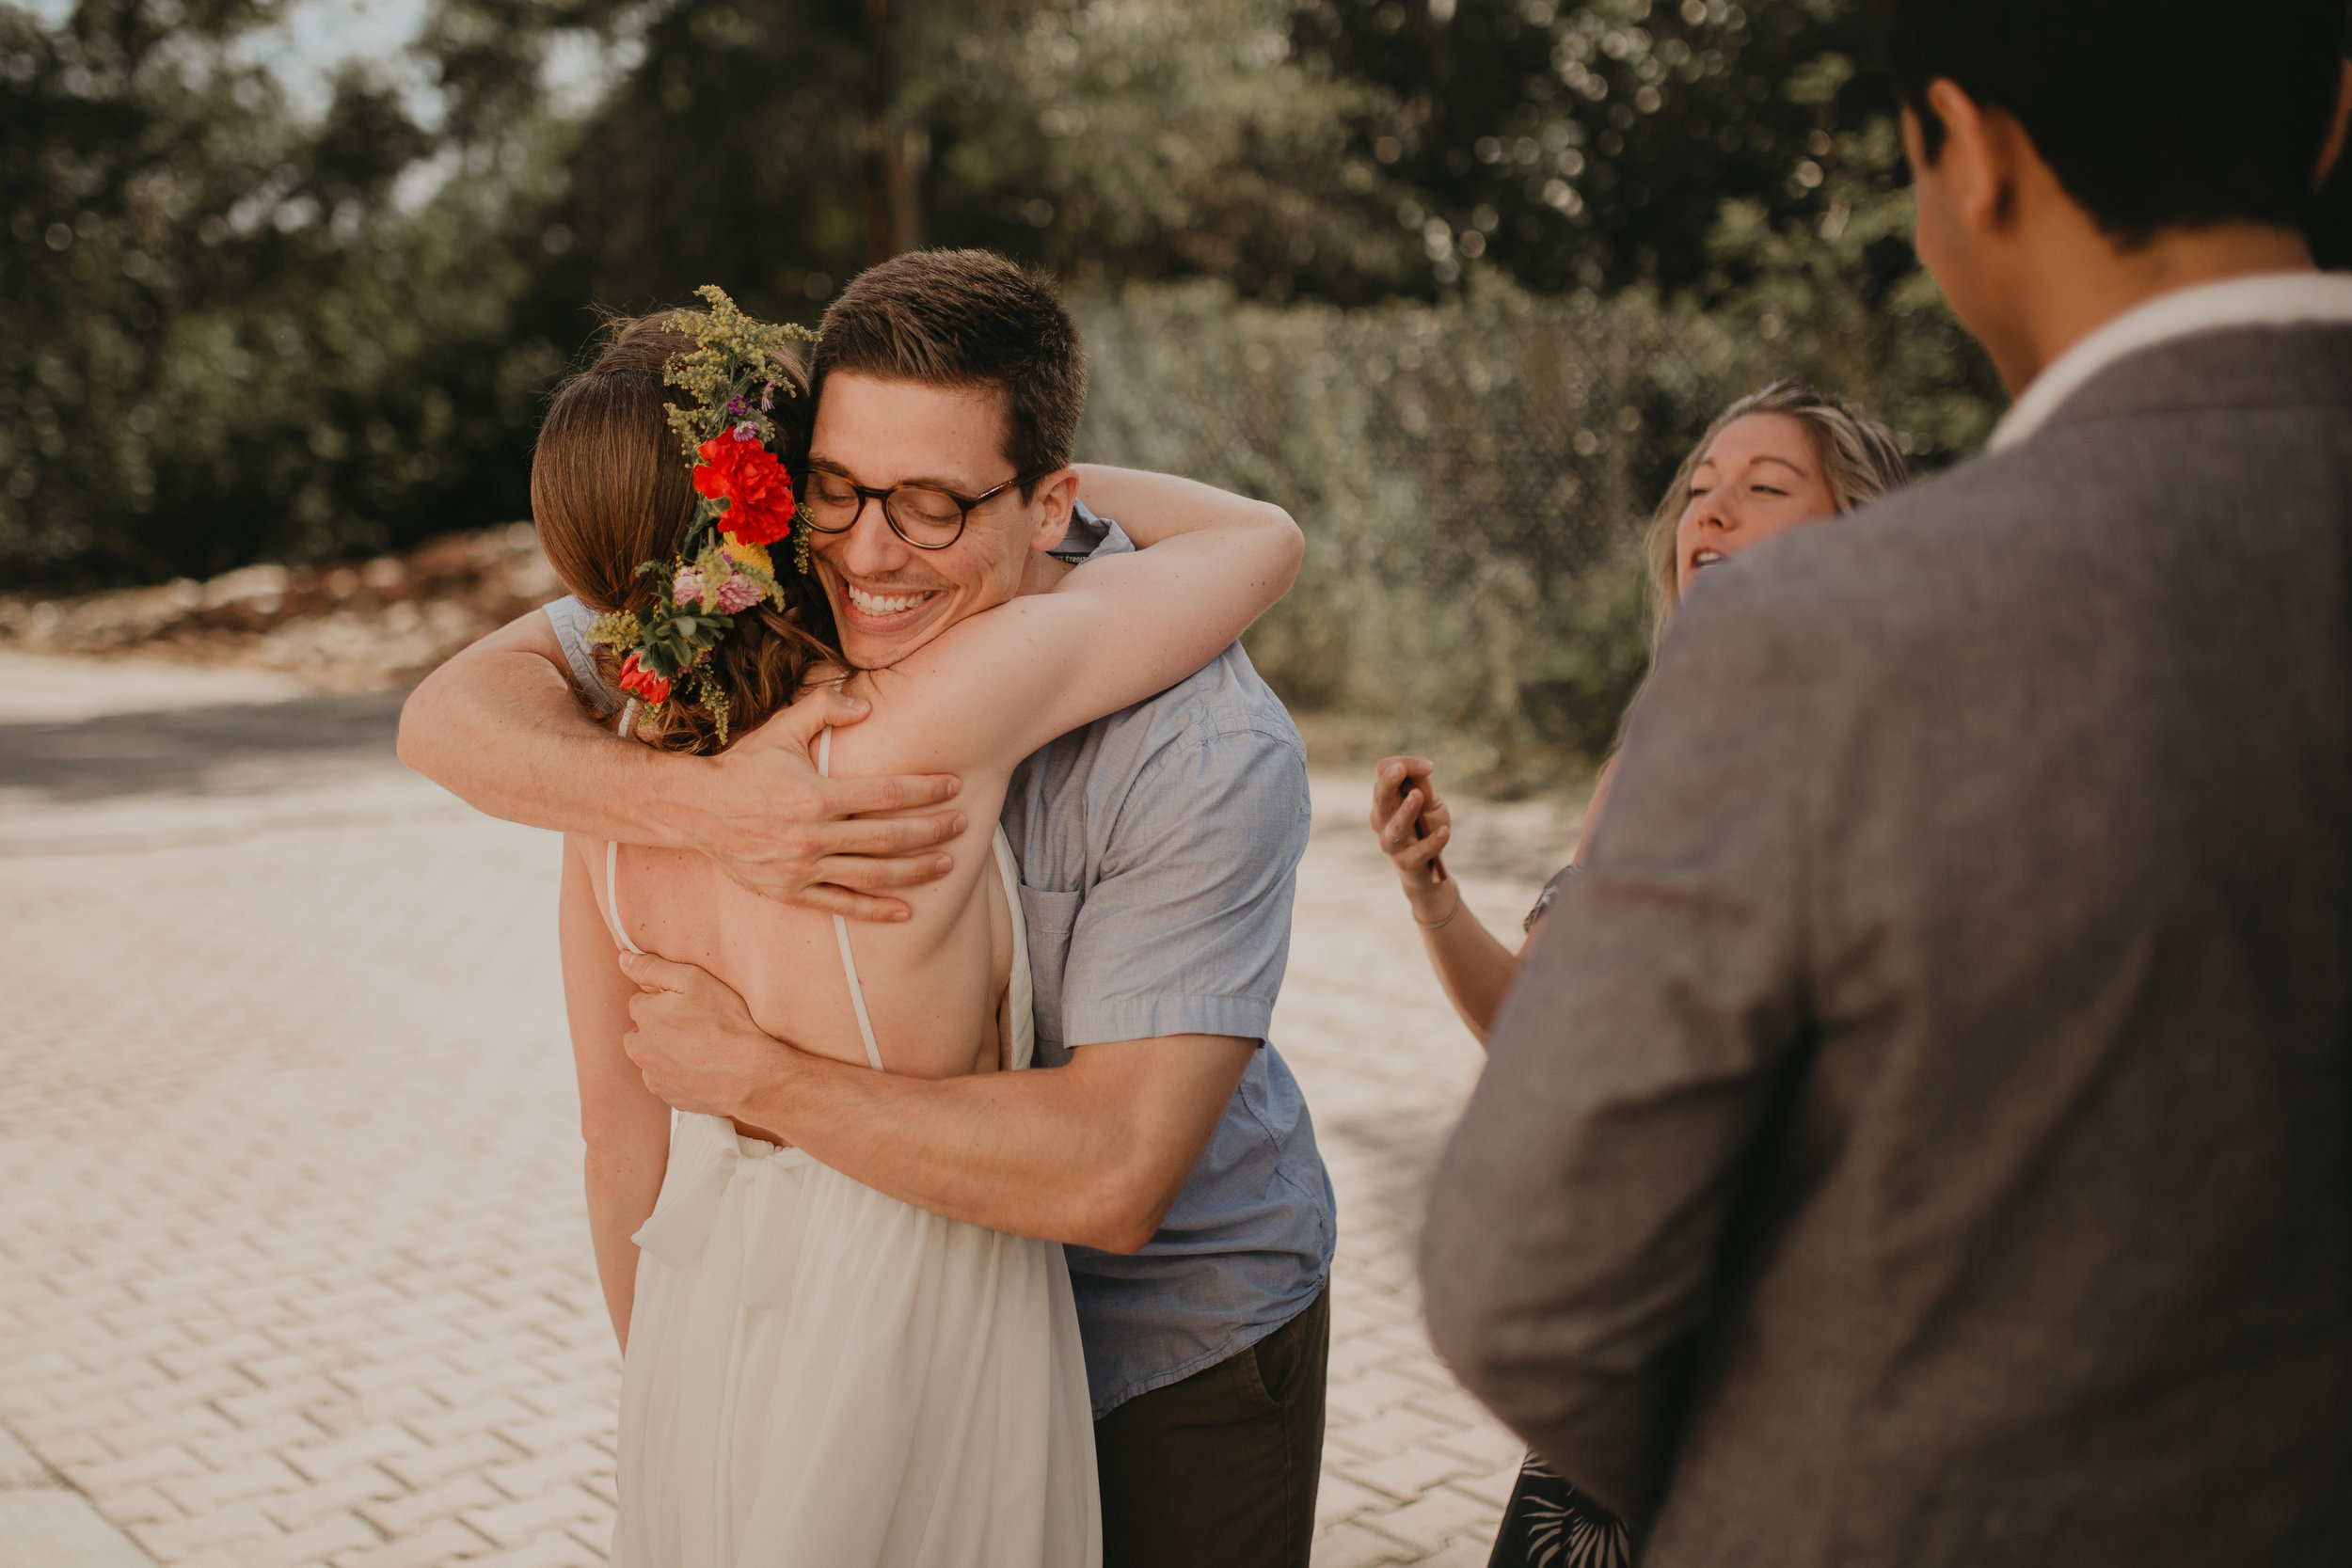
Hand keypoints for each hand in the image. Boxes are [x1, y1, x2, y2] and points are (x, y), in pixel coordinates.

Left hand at [620, 951, 797, 1124]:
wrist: (751, 1075)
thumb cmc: (726, 1024)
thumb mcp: (694, 980)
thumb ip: (654, 968)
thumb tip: (624, 959)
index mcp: (644, 1017)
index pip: (640, 1001)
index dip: (665, 1000)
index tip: (689, 1004)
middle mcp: (641, 1049)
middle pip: (641, 1031)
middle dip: (660, 1027)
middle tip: (695, 1025)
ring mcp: (654, 1076)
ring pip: (653, 1057)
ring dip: (667, 1052)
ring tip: (701, 1048)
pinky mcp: (669, 1097)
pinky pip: (666, 1080)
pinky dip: (679, 1073)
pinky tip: (703, 1067)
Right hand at [687, 686, 966, 920]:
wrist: (693, 809)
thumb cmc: (743, 765)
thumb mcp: (781, 729)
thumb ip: (823, 708)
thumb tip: (865, 704)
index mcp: (816, 794)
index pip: (887, 795)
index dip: (926, 791)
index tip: (954, 786)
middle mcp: (812, 836)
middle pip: (889, 838)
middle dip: (932, 831)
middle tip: (964, 824)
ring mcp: (801, 868)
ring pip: (872, 875)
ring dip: (915, 872)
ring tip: (947, 865)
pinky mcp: (790, 891)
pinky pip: (840, 905)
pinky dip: (875, 910)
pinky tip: (906, 910)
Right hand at [1369, 755, 1457, 923]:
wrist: (1429, 870)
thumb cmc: (1426, 830)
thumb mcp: (1429, 804)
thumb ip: (1424, 787)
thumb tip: (1421, 767)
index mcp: (1384, 802)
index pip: (1383, 773)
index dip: (1403, 764)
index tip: (1429, 767)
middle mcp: (1382, 821)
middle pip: (1380, 797)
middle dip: (1389, 782)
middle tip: (1400, 770)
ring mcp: (1392, 844)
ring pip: (1395, 826)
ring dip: (1406, 810)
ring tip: (1417, 796)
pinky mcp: (1408, 863)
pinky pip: (1418, 852)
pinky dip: (1432, 842)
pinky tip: (1444, 832)